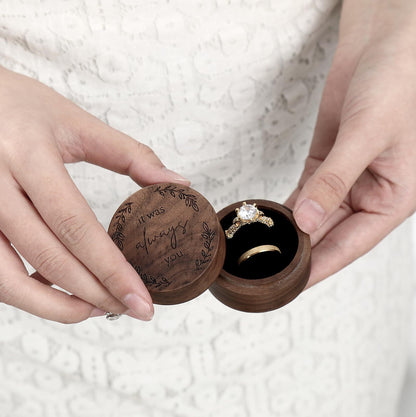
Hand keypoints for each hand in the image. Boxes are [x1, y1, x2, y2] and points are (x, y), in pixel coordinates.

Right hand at [0, 66, 188, 322]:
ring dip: (55, 305)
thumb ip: (130, 154)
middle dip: (94, 293)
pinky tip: (56, 290)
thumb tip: (177, 182)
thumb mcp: (76, 122)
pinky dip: (25, 291)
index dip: (111, 269)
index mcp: (29, 155)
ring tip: (95, 310)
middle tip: (130, 309)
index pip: (76, 225)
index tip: (142, 299)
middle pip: (49, 257)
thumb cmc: (22, 107)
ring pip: (7, 279)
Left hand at [286, 0, 415, 286]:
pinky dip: (286, 207)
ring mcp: (344, 181)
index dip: (321, 266)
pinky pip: (303, 193)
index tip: (292, 285)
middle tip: (268, 272)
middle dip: (301, 254)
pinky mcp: (324, 164)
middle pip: (330, 236)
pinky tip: (269, 221)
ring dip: (290, 233)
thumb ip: (335, 179)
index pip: (352, 244)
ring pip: (313, 217)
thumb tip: (306, 221)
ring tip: (262, 251)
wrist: (382, 44)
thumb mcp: (368, 135)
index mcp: (394, 198)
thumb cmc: (397, 83)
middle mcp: (369, 195)